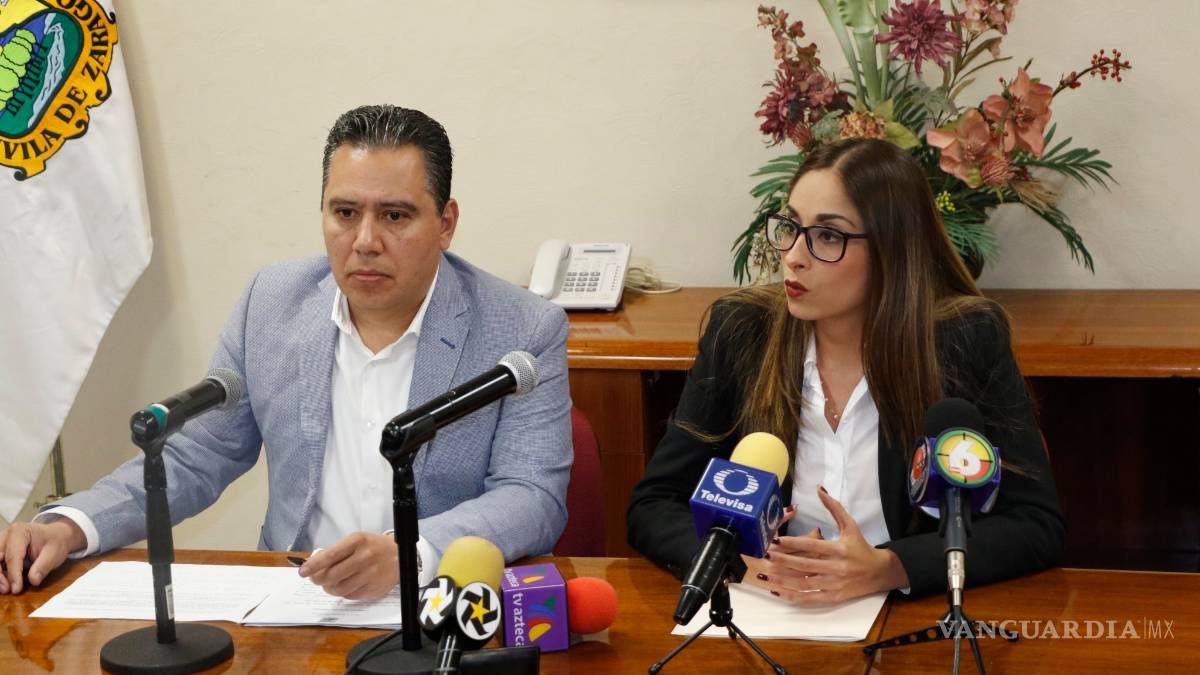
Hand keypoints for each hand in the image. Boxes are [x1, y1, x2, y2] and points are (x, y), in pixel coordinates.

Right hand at [0, 519, 84, 593]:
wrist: (55, 535)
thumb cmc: (55, 542)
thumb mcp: (55, 553)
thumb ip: (44, 566)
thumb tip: (34, 580)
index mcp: (20, 532)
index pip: (13, 556)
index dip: (13, 574)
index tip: (16, 589)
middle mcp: (6, 535)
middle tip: (7, 590)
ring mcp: (1, 542)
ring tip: (5, 588)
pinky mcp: (0, 550)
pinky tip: (4, 583)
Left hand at [297, 532, 398, 599]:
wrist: (400, 556)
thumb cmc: (373, 547)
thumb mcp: (356, 540)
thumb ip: (336, 552)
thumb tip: (312, 566)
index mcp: (358, 541)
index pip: (330, 556)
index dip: (313, 566)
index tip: (303, 572)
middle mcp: (365, 557)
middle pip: (331, 575)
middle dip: (318, 579)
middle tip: (315, 579)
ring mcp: (370, 575)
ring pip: (339, 589)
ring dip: (329, 588)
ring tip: (329, 584)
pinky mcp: (374, 589)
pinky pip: (350, 596)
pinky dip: (343, 593)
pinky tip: (345, 585)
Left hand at [742, 486, 908, 604]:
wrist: (879, 572)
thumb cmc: (861, 547)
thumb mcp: (850, 525)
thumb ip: (834, 508)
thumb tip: (819, 489)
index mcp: (839, 549)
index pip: (812, 545)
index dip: (793, 543)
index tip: (776, 541)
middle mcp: (836, 568)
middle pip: (804, 565)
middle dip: (783, 560)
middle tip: (765, 555)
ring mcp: (834, 585)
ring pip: (804, 584)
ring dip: (783, 580)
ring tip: (766, 574)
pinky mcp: (833, 597)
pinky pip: (809, 598)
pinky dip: (792, 596)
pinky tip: (777, 591)